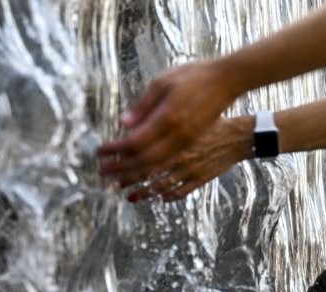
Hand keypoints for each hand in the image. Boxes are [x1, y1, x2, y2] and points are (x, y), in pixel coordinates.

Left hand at [97, 60, 239, 184]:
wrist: (226, 82)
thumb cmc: (193, 77)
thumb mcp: (163, 82)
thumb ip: (142, 106)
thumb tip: (122, 123)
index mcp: (167, 118)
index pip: (133, 142)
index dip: (114, 150)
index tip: (99, 152)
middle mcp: (177, 136)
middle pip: (143, 160)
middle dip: (120, 168)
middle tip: (102, 172)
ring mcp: (187, 144)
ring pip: (157, 167)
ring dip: (135, 175)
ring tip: (118, 179)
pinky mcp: (193, 145)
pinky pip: (171, 167)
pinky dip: (155, 175)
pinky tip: (145, 178)